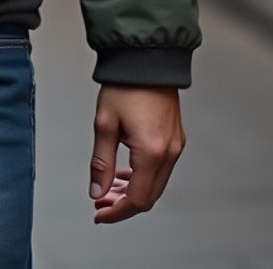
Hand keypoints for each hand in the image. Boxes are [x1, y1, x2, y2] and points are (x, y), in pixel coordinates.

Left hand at [89, 85, 184, 223]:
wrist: (146, 58)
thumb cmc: (126, 84)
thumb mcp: (105, 124)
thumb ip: (101, 162)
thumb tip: (97, 190)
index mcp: (151, 152)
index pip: (137, 199)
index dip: (117, 212)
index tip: (100, 214)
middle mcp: (169, 152)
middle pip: (149, 196)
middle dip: (123, 203)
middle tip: (100, 201)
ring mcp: (175, 145)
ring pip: (156, 183)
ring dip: (133, 190)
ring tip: (109, 188)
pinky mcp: (175, 137)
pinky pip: (161, 168)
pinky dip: (143, 176)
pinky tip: (126, 173)